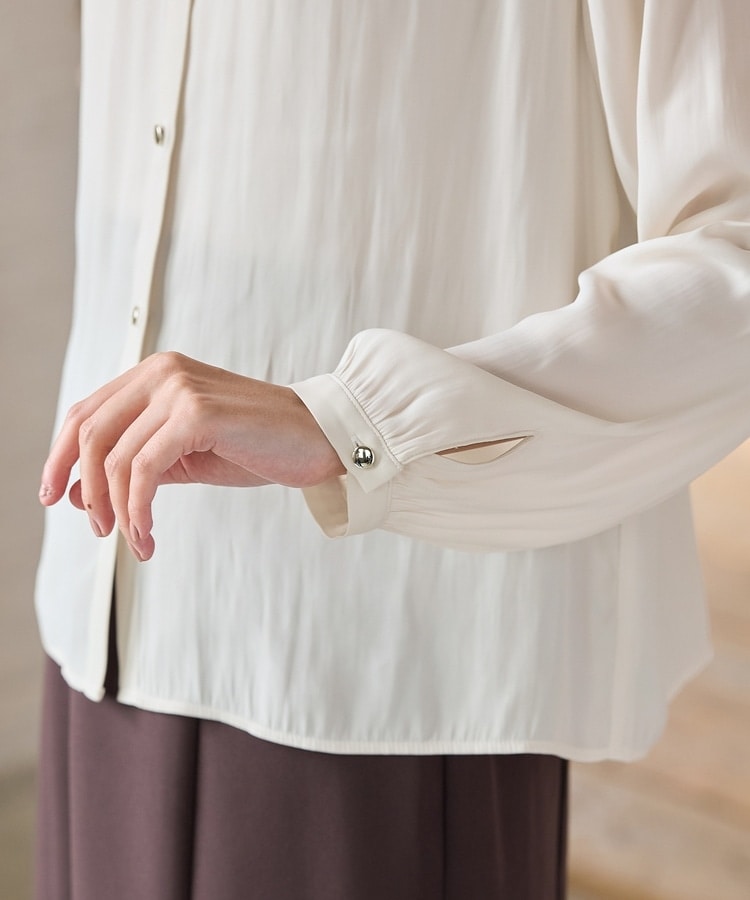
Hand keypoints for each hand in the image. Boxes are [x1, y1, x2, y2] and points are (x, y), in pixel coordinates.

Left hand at [39, 352, 343, 560]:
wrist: (320, 439)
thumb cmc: (259, 445)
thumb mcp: (186, 455)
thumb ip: (136, 465)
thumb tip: (79, 489)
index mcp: (156, 374)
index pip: (87, 412)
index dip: (60, 456)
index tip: (53, 494)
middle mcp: (163, 372)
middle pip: (91, 433)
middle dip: (86, 488)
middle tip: (98, 527)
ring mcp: (180, 389)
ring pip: (117, 457)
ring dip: (117, 509)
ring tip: (134, 539)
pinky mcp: (197, 414)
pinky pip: (145, 470)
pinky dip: (138, 510)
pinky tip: (148, 534)